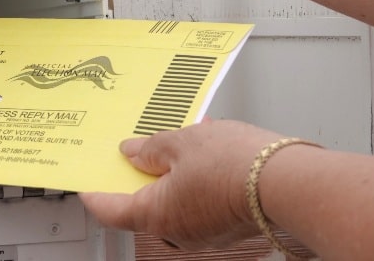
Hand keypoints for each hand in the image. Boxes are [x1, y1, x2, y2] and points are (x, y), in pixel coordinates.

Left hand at [80, 120, 282, 249]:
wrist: (289, 182)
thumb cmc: (235, 165)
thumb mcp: (180, 142)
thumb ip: (150, 148)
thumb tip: (133, 152)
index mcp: (155, 215)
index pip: (110, 210)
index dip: (94, 194)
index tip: (84, 183)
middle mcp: (177, 232)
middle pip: (143, 204)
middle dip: (141, 174)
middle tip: (136, 149)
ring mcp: (203, 232)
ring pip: (175, 200)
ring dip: (172, 172)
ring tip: (180, 139)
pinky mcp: (226, 226)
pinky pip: (199, 200)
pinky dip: (196, 178)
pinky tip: (208, 151)